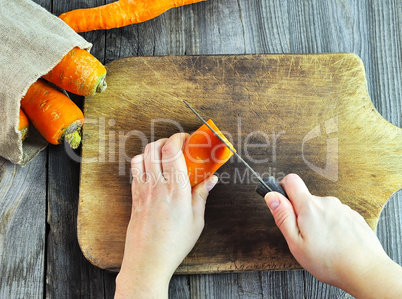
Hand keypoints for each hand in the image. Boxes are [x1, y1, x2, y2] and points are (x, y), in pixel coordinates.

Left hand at [115, 133, 217, 297]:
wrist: (147, 260)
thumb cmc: (173, 244)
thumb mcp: (196, 221)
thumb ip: (202, 195)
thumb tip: (211, 179)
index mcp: (176, 190)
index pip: (173, 151)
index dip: (179, 138)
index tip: (188, 138)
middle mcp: (157, 185)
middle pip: (156, 147)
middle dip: (167, 139)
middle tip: (178, 145)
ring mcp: (143, 189)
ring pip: (142, 155)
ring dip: (154, 148)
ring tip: (165, 153)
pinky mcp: (134, 196)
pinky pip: (134, 169)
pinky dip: (142, 160)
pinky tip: (152, 167)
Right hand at [265, 174, 401, 297]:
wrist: (366, 271)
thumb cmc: (329, 261)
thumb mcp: (295, 242)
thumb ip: (282, 216)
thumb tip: (271, 196)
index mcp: (309, 206)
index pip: (291, 180)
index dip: (283, 189)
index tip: (284, 205)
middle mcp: (327, 202)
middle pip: (306, 199)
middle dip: (301, 214)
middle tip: (305, 237)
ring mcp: (342, 208)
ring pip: (322, 209)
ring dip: (318, 222)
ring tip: (323, 244)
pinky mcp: (353, 216)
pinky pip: (336, 216)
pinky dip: (333, 227)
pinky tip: (336, 243)